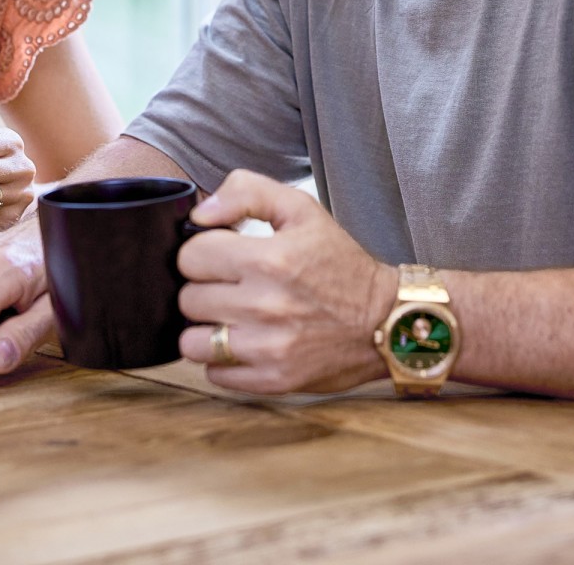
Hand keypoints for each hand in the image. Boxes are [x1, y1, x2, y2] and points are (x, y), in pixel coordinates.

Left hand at [176, 170, 395, 393]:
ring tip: (229, 318)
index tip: (222, 257)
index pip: (190, 256)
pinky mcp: (273, 380)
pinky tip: (244, 344)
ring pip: (191, 342)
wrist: (386, 318)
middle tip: (230, 287)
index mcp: (270, 259)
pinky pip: (214, 374)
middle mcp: (265, 305)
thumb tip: (200, 214)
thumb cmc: (340, 263)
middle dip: (204, 289)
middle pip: (188, 299)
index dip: (202, 253)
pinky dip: (222, 361)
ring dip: (205, 329)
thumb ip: (247, 192)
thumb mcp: (302, 210)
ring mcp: (268, 348)